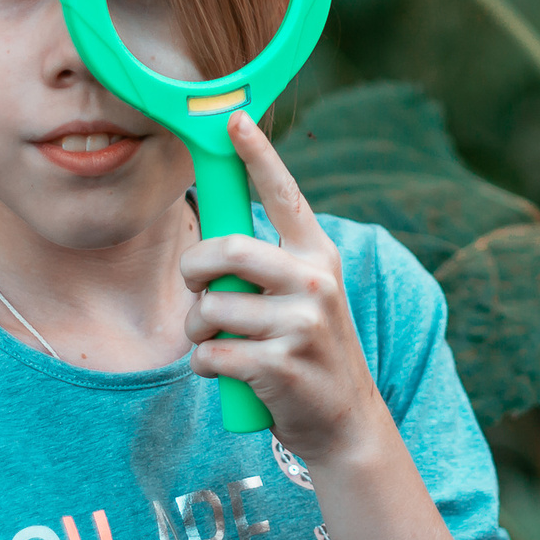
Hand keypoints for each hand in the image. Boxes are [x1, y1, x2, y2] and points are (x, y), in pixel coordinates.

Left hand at [180, 114, 390, 463]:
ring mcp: (300, 323)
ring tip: (221, 342)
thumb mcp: (306, 295)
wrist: (345, 421)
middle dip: (194, 268)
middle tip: (198, 288)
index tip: (234, 118)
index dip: (257, 153)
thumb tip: (213, 245)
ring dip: (199, 330)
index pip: (284, 193)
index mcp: (318, 254)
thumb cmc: (309, 349)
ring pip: (210, 309)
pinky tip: (229, 373)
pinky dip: (205, 366)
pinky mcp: (279, 365)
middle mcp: (314, 281)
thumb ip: (270, 266)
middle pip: (227, 250)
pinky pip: (210, 355)